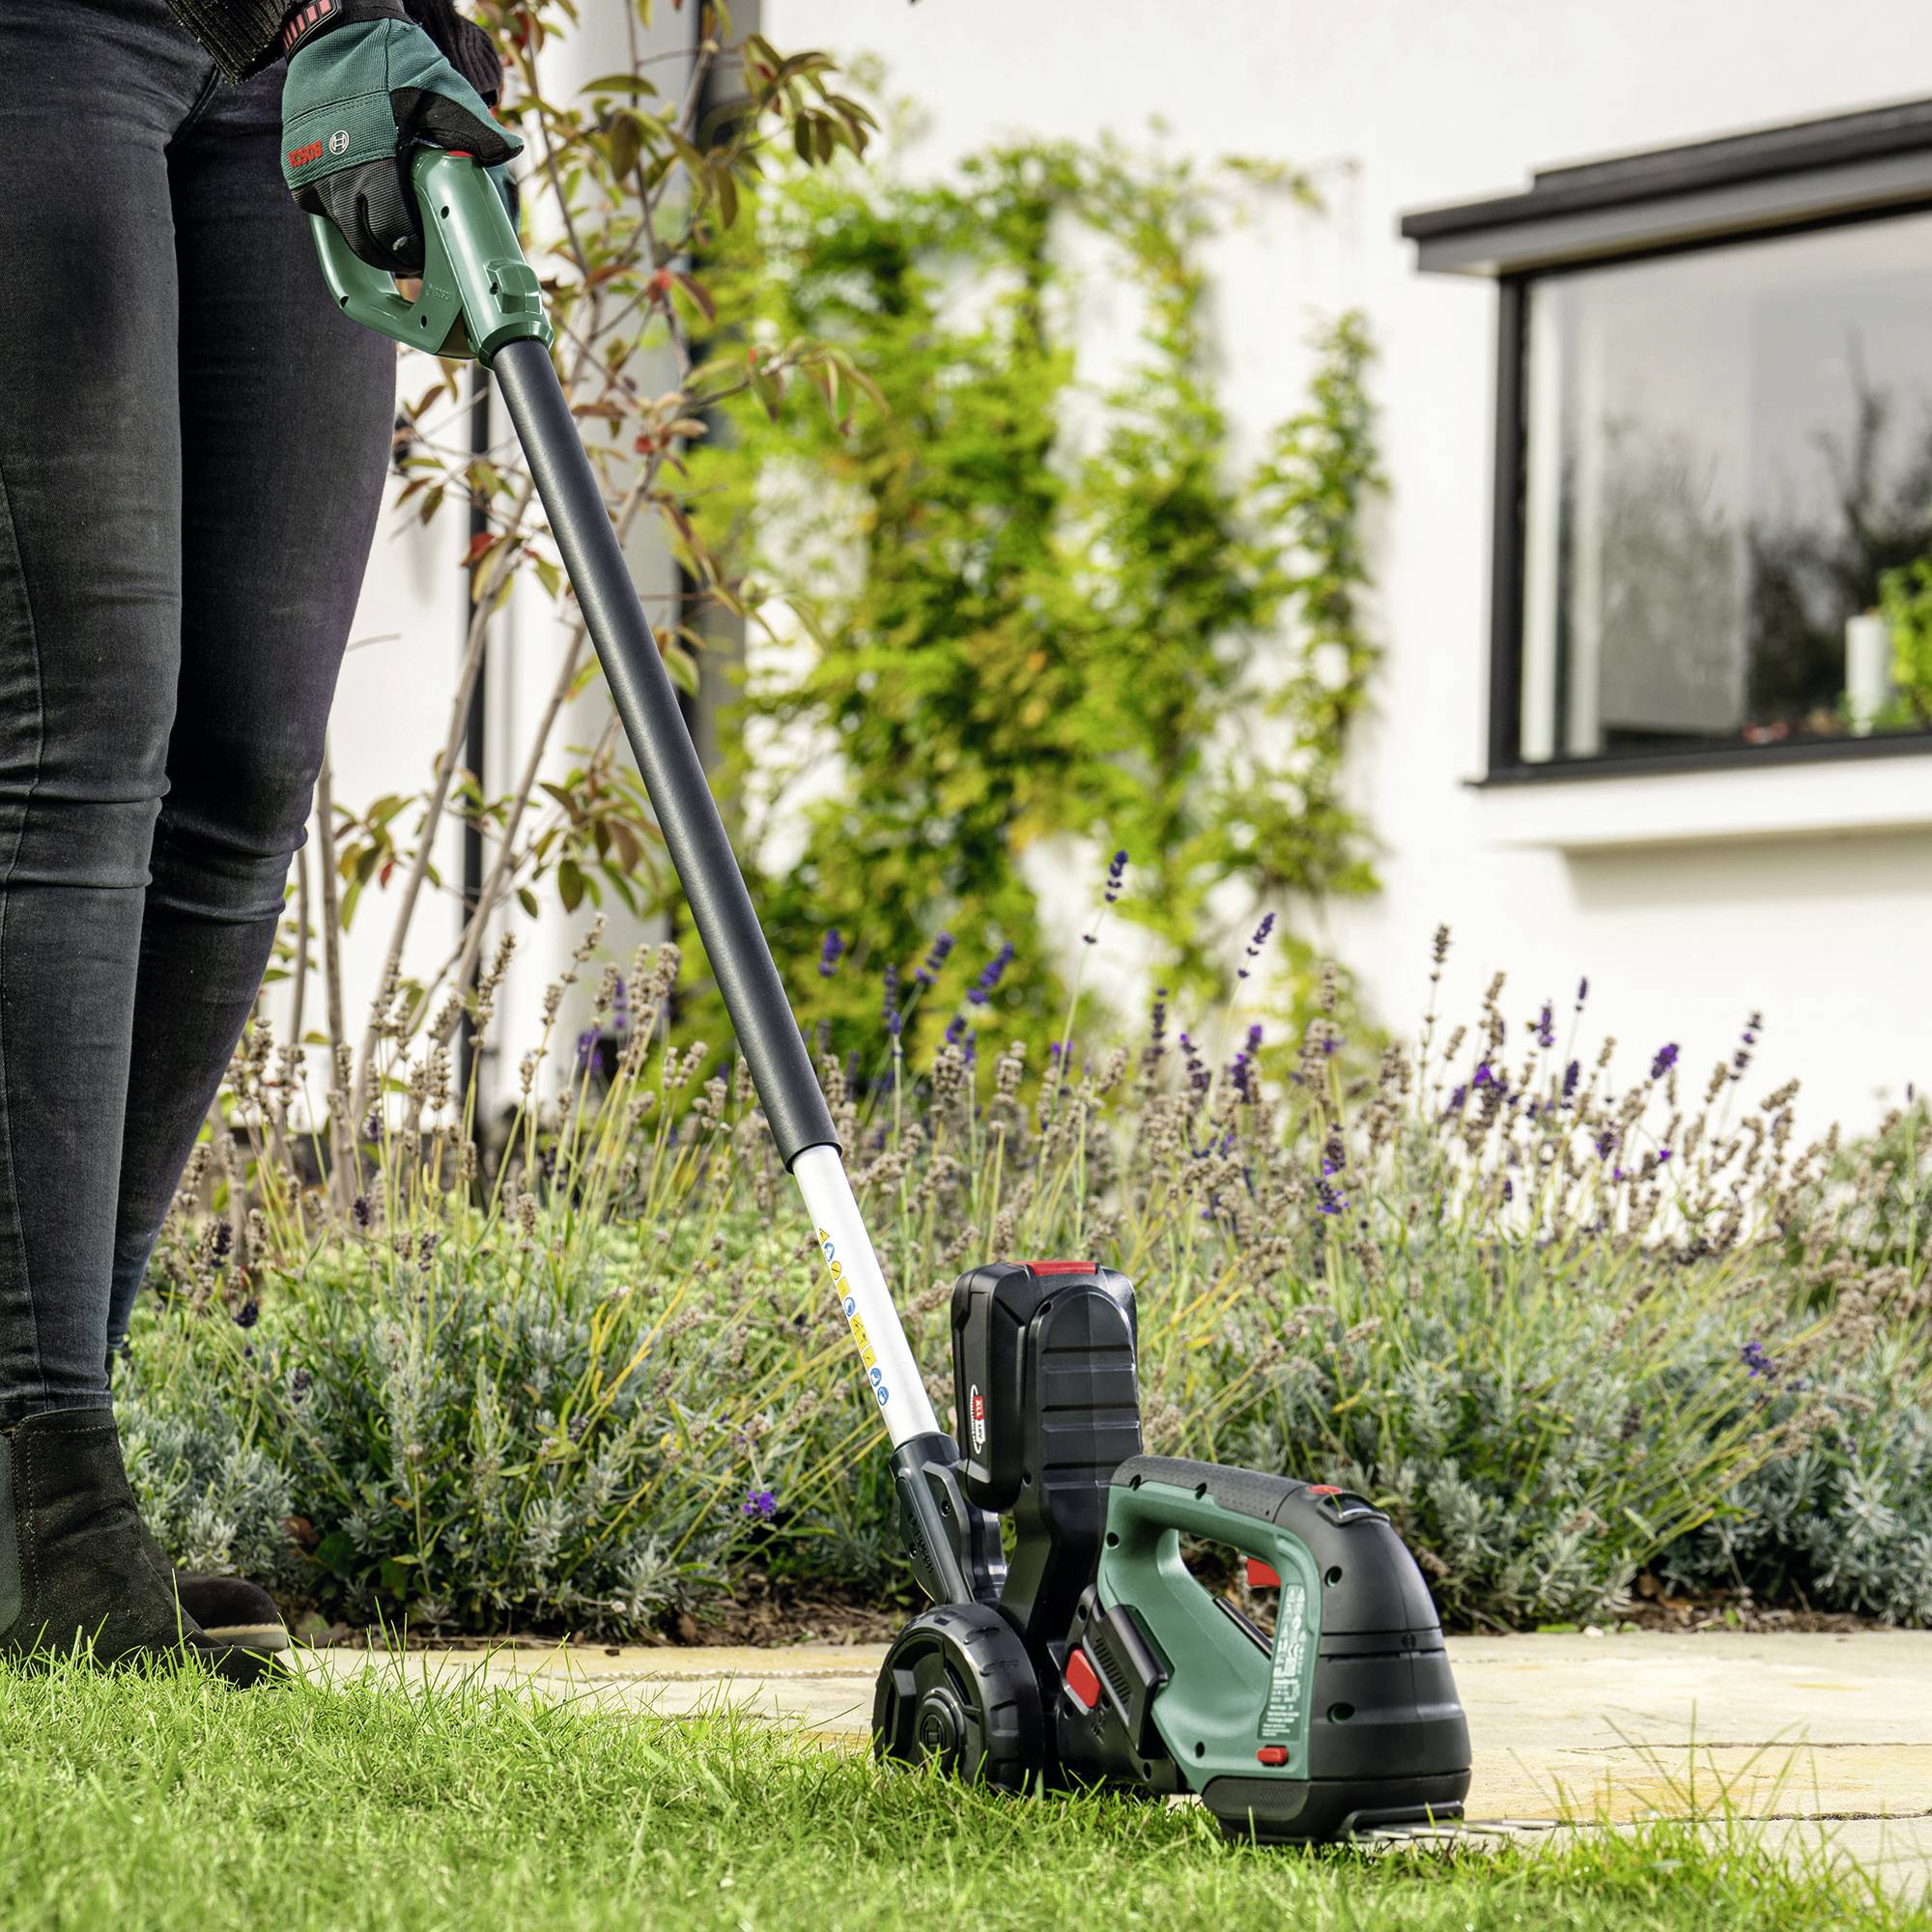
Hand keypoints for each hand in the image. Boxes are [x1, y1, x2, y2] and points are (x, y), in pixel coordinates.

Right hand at [280, 0, 520, 271]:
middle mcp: (336, 174)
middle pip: (367, 243)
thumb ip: (472, 127)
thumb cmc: (391, 60)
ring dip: (369, 238)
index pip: (393, 233)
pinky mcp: (296, 168)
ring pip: (344, 232)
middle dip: (393, 253)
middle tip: (415, 250)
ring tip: (393, 233)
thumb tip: (509, 150)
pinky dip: (344, 216)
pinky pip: (322, 211)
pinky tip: (365, 206)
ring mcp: (312, 173)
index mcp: (374, 161)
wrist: (335, 30)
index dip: (412, 250)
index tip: (428, 250)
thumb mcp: (439, 90)